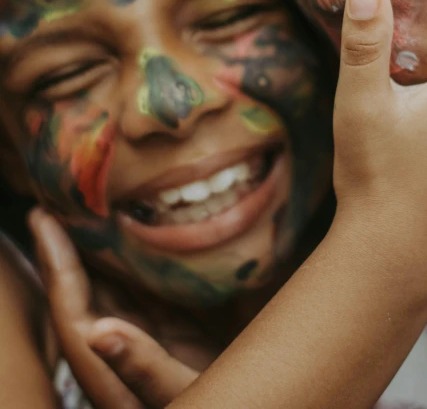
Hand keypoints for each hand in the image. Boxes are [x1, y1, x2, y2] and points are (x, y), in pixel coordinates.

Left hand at [29, 209, 197, 408]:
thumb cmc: (226, 407)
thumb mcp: (185, 395)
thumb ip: (144, 369)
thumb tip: (99, 333)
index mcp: (113, 375)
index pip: (72, 312)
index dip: (55, 263)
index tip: (42, 217)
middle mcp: (124, 355)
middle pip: (85, 294)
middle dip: (69, 246)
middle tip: (61, 197)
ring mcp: (150, 344)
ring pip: (114, 290)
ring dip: (100, 250)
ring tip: (92, 205)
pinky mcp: (178, 338)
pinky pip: (147, 293)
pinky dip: (138, 262)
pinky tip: (140, 236)